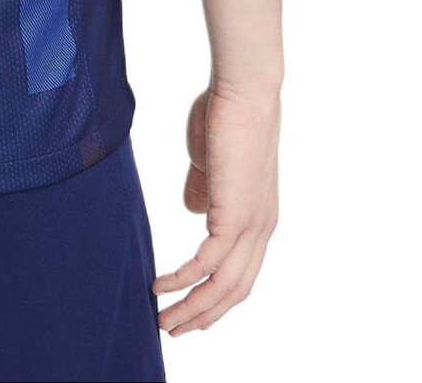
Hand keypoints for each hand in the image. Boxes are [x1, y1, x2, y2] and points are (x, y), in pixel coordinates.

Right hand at [153, 85, 279, 334]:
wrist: (244, 91)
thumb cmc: (226, 113)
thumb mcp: (210, 159)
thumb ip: (204, 187)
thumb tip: (194, 210)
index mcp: (258, 217)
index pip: (240, 272)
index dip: (214, 295)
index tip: (187, 308)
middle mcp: (261, 229)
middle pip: (234, 290)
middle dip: (202, 315)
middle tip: (171, 328)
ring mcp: (251, 225)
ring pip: (223, 286)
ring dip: (192, 308)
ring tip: (162, 320)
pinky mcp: (234, 216)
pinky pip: (207, 263)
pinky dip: (183, 280)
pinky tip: (160, 286)